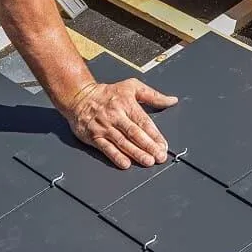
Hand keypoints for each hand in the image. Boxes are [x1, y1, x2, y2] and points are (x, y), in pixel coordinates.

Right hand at [62, 79, 178, 168]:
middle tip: (159, 156)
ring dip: (136, 153)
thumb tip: (172, 100)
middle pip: (134, 133)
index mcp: (127, 104)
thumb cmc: (108, 93)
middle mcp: (116, 116)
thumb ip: (153, 95)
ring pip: (122, 142)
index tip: (163, 145)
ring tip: (148, 161)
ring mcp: (104, 127)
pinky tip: (126, 164)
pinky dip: (116, 156)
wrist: (78, 96)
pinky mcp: (94, 136)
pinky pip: (106, 148)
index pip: (143, 122)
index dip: (154, 135)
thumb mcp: (132, 87)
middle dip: (148, 146)